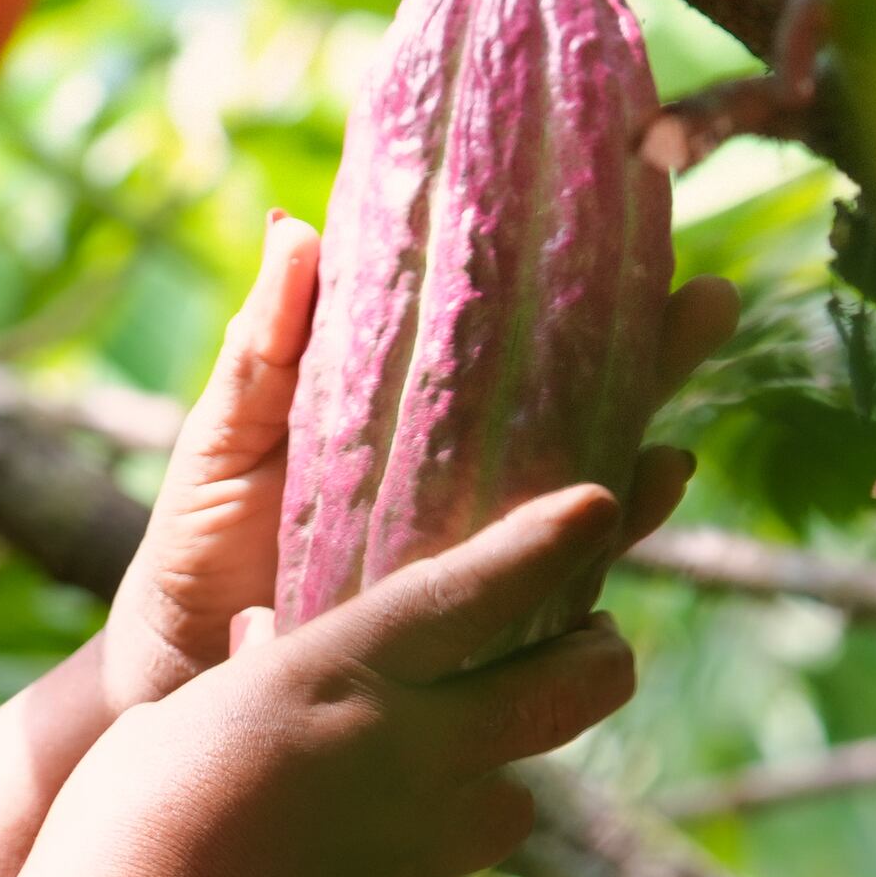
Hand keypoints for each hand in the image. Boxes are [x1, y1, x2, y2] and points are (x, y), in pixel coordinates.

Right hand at [31, 484, 639, 876]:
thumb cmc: (119, 823)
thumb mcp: (185, 714)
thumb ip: (254, 677)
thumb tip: (272, 649)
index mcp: (339, 672)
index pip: (478, 591)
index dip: (549, 543)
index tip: (598, 508)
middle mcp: (408, 749)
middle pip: (570, 691)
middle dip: (600, 657)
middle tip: (598, 642)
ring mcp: (420, 841)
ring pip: (519, 793)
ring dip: (500, 771)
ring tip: (457, 761)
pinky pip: (447, 862)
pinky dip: (426, 840)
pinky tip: (364, 843)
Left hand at [82, 219, 741, 714]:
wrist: (169, 665)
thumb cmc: (198, 537)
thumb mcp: (226, 430)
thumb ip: (266, 347)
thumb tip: (297, 229)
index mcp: (414, 407)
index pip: (517, 334)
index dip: (582, 281)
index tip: (638, 212)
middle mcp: (466, 473)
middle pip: (584, 402)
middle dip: (652, 355)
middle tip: (706, 303)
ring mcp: (475, 547)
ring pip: (586, 497)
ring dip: (640, 470)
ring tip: (673, 450)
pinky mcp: (467, 623)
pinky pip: (550, 593)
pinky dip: (594, 564)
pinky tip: (627, 529)